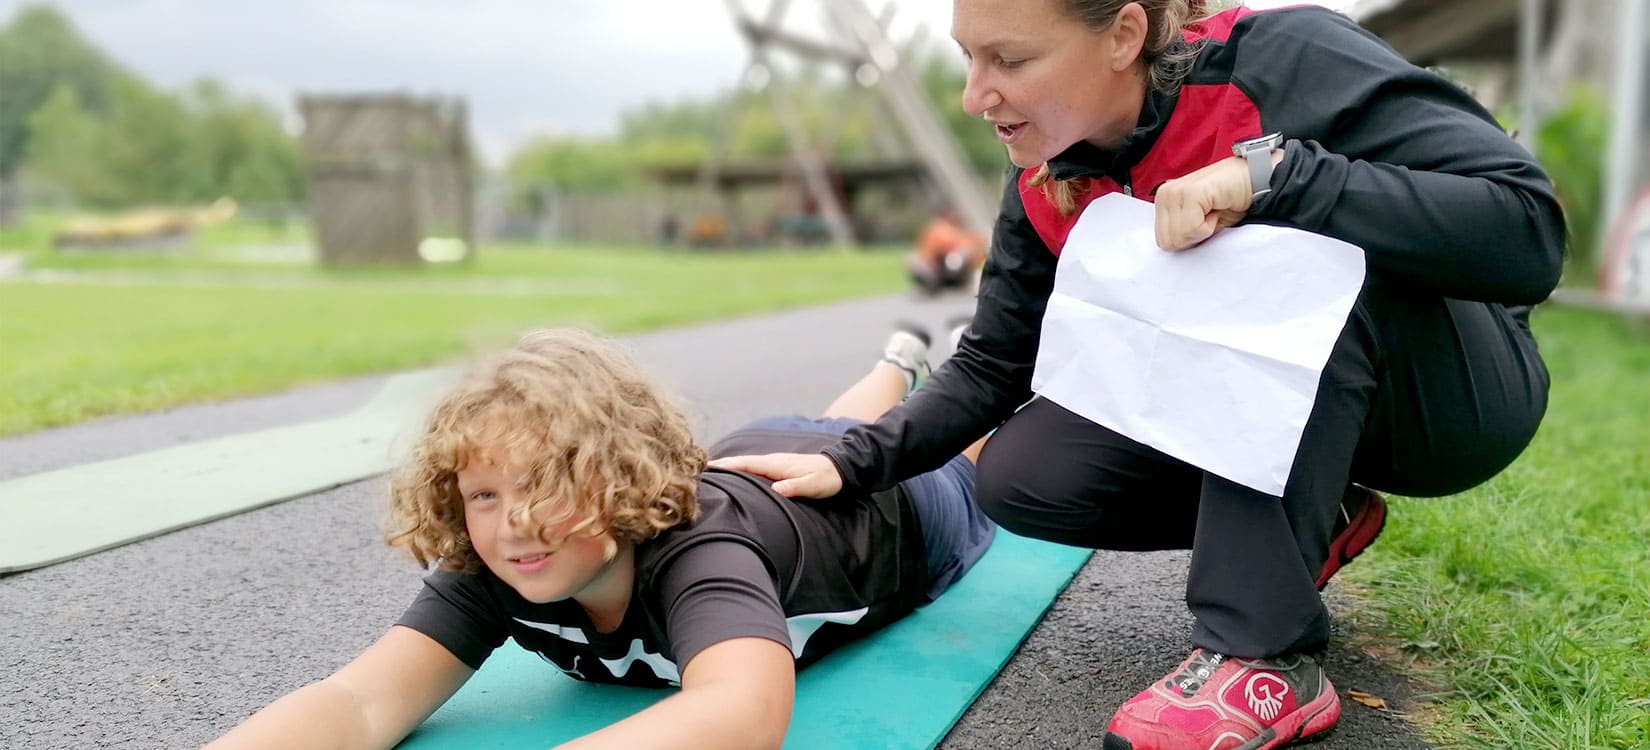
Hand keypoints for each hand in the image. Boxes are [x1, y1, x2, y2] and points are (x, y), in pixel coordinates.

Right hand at [708, 453, 843, 498]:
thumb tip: (777, 489)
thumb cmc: (827, 478)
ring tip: (711, 471)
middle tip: (699, 469)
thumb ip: (795, 487)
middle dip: (722, 464)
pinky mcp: (779, 467)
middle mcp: (773, 460)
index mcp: (778, 464)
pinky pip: (754, 467)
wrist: (841, 467)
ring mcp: (775, 462)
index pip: (747, 464)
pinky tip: (735, 473)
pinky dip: (741, 468)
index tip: (709, 468)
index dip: (728, 466)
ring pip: (747, 463)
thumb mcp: (814, 485)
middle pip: (742, 462)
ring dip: (730, 466)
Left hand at [1152, 153, 1270, 250]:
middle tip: (1209, 218)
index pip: (1162, 241)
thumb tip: (1172, 247)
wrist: (1255, 181)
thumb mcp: (1199, 223)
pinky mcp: (1190, 192)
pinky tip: (1216, 208)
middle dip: (1192, 237)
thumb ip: (1181, 232)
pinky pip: (1192, 228)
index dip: (1187, 241)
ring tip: (1213, 211)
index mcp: (1163, 202)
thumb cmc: (1230, 202)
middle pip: (1167, 242)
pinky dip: (1209, 226)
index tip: (1203, 223)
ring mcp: (1175, 191)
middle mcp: (1164, 194)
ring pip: (1178, 237)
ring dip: (1201, 231)